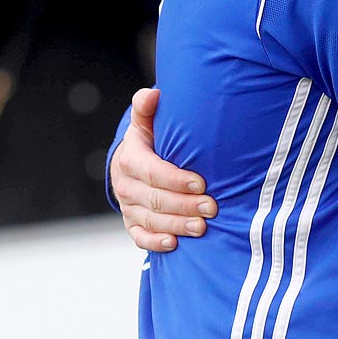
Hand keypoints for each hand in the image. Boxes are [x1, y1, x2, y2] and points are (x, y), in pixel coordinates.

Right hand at [112, 87, 215, 252]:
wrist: (132, 164)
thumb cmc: (149, 141)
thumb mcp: (147, 123)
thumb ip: (147, 109)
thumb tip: (153, 94)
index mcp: (130, 159)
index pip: (151, 171)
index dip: (175, 179)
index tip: (200, 183)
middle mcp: (125, 185)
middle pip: (154, 199)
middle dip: (183, 205)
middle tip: (212, 208)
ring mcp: (128, 206)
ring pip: (150, 220)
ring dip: (176, 225)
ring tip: (202, 228)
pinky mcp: (132, 223)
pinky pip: (140, 237)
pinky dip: (155, 242)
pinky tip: (175, 244)